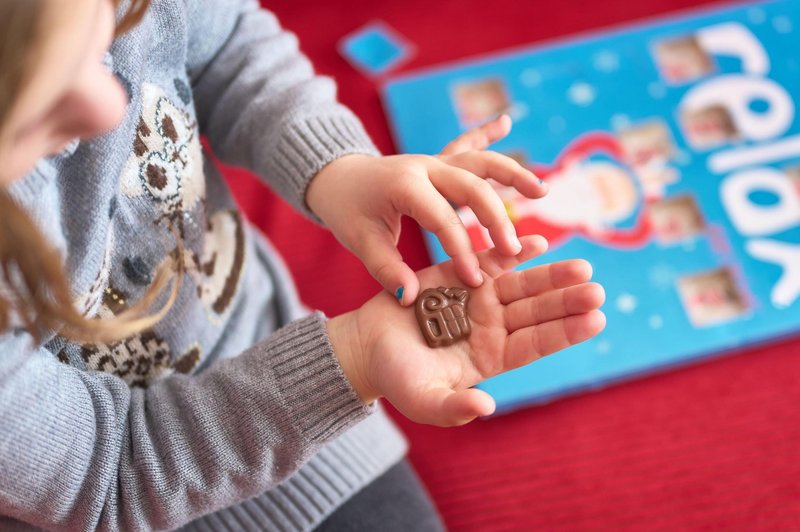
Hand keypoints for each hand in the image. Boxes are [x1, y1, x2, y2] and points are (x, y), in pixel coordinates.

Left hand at [306, 115, 546, 305]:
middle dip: (497, 219)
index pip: (443, 221)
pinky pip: (466, 144)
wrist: (334, 176)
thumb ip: (386, 269)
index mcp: (406, 186)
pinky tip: (506, 120)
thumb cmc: (347, 210)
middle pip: (472, 188)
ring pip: (479, 161)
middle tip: (514, 249)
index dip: (462, 252)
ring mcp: (434, 160)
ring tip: (541, 190)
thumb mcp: (360, 241)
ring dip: (511, 173)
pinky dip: (486, 133)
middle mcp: (425, 167)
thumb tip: (409, 298)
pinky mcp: (438, 161)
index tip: (476, 282)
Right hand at [328, 235, 605, 426]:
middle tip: (595, 289)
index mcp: (492, 358)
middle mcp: (493, 327)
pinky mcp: (460, 273)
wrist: (366, 346)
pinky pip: (493, 261)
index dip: (565, 332)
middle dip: (566, 300)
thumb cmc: (396, 378)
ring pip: (522, 285)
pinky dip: (515, 251)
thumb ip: (453, 408)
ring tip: (580, 267)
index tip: (595, 320)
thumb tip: (486, 407)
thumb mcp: (423, 399)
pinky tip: (538, 243)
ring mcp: (479, 299)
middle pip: (537, 311)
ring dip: (550, 275)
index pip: (536, 344)